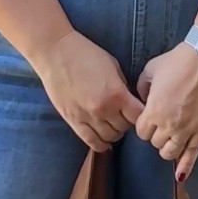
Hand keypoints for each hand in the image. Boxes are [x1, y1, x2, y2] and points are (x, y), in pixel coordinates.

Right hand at [33, 31, 142, 151]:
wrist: (56, 53)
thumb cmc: (86, 54)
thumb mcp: (113, 66)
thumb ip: (123, 86)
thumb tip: (130, 102)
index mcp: (116, 94)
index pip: (138, 116)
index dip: (141, 114)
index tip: (139, 110)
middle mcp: (103, 109)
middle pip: (125, 128)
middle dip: (128, 122)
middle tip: (124, 115)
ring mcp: (87, 117)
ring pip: (110, 137)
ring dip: (115, 132)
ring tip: (113, 124)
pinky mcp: (73, 121)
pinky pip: (91, 141)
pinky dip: (101, 145)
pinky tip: (105, 142)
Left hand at [134, 42, 197, 181]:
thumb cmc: (177, 62)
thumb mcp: (151, 70)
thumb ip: (142, 88)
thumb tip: (142, 99)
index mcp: (153, 111)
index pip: (142, 133)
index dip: (144, 127)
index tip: (148, 120)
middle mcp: (169, 124)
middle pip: (155, 144)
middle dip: (156, 136)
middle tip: (161, 126)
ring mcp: (187, 129)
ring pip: (171, 153)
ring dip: (168, 149)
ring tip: (170, 141)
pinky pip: (193, 153)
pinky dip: (186, 166)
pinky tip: (180, 176)